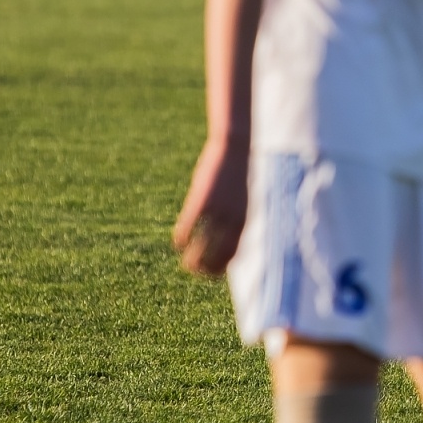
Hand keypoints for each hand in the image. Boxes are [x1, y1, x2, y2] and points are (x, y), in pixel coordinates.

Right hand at [172, 138, 250, 275]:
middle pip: (216, 255)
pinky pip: (187, 227)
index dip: (222, 267)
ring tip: (186, 264)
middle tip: (196, 272)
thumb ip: (237, 219)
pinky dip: (181, 238)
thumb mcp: (243, 200)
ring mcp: (216, 212)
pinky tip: (177, 243)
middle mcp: (232, 220)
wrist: (235, 149)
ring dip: (191, 259)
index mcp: (245, 221)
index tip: (213, 274)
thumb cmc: (240, 176)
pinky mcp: (200, 201)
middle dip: (205, 268)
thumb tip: (230, 237)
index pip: (233, 254)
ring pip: (200, 246)